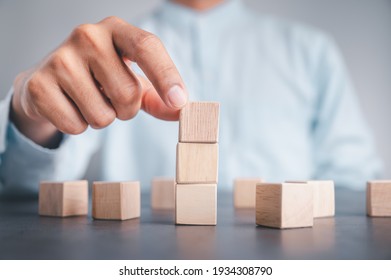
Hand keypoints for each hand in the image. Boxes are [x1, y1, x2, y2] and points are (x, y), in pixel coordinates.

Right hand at [11, 16, 187, 146]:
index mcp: (116, 30)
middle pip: (128, 94)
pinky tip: (69, 106)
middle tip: (111, 98)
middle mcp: (87, 36)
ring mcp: (59, 59)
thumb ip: (159, 97)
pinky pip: (75, 127)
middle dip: (126, 110)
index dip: (166, 75)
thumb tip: (181, 111)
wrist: (51, 80)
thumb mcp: (134, 81)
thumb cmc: (101, 78)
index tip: (179, 101)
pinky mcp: (38, 84)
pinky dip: (78, 126)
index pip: (147, 46)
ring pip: (103, 116)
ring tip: (89, 100)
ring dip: (102, 119)